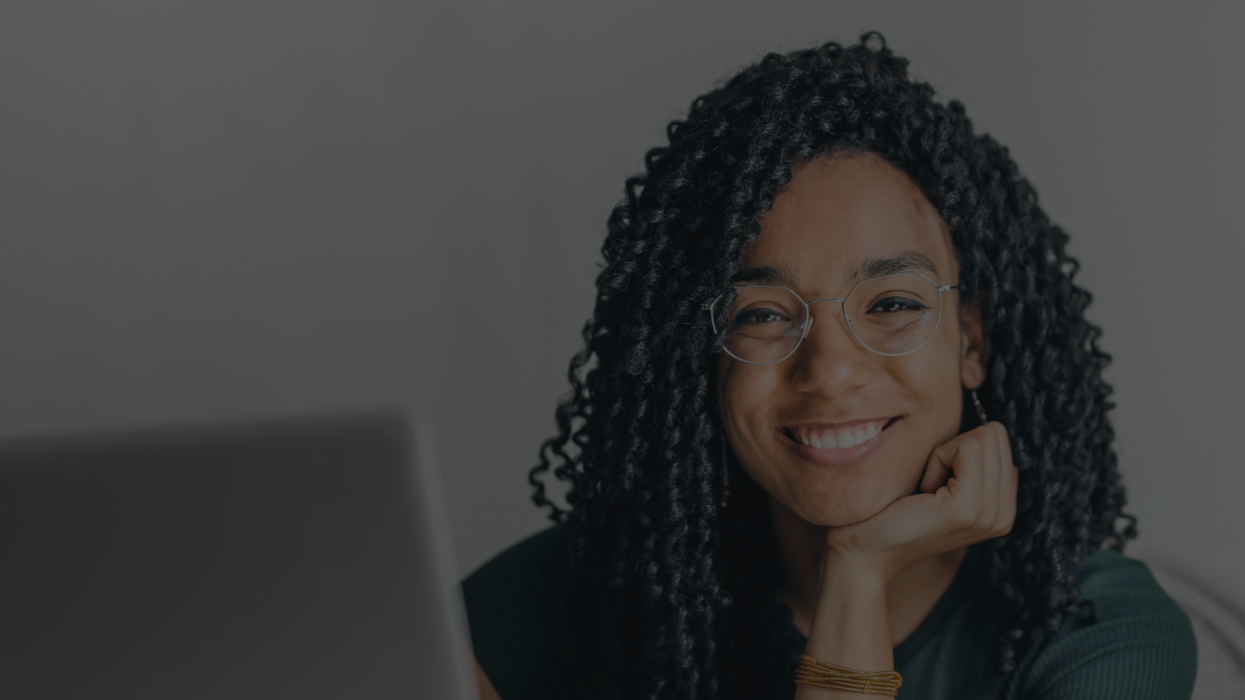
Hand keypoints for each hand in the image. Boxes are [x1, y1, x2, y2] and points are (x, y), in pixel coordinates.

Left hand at [823, 422, 1017, 583]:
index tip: (935, 480)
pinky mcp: (968, 507)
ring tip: (926, 488)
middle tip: (929, 483)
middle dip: (956, 447)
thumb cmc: (891, 512)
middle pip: (996, 436)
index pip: (1001, 442)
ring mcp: (989, 513)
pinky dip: (939, 457)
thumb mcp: (941, 485)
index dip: (961, 449)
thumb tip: (982, 428)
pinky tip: (923, 488)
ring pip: (984, 438)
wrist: (864, 552)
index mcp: (1002, 507)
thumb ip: (969, 464)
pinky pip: (967, 447)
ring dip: (946, 453)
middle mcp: (1003, 514)